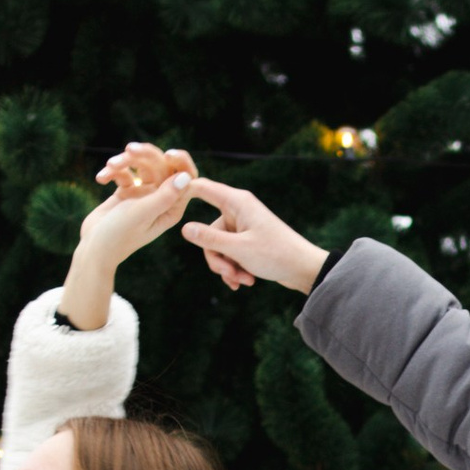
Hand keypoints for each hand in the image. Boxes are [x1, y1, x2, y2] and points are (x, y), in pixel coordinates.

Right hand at [59, 142, 199, 327]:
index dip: (180, 161)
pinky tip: (101, 179)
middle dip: (145, 155)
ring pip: (142, 165)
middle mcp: (161, 199)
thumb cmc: (119, 236)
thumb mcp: (142, 214)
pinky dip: (113, 172)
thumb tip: (186, 176)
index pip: (186, 178)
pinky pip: (124, 172)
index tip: (167, 154)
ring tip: (111, 165)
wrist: (93, 249)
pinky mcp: (127, 192)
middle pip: (161, 165)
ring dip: (125, 161)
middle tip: (129, 149)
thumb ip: (164, 196)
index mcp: (172, 207)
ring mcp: (144, 195)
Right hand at [181, 179, 327, 297]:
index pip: (202, 187)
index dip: (183, 191)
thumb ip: (209, 239)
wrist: (303, 270)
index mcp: (237, 202)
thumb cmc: (276, 254)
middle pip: (208, 231)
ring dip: (226, 267)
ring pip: (218, 247)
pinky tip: (244, 282)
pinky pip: (229, 253)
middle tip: (229, 273)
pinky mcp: (247, 241)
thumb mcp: (238, 249)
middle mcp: (238, 210)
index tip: (166, 199)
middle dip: (216, 257)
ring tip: (242, 280)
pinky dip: (234, 268)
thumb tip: (183, 228)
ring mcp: (243, 226)